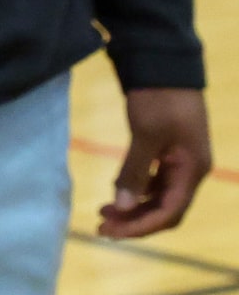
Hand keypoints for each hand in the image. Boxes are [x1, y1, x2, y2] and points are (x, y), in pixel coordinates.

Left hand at [102, 86, 211, 237]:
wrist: (164, 62)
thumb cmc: (159, 96)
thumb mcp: (145, 133)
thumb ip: (135, 171)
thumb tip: (121, 206)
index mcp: (192, 170)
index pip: (169, 212)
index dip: (140, 226)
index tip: (111, 232)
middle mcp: (190, 171)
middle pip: (165, 210)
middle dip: (135, 220)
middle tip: (101, 226)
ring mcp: (180, 161)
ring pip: (159, 197)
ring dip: (134, 208)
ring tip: (103, 213)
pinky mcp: (168, 151)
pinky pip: (155, 182)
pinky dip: (136, 190)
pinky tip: (115, 193)